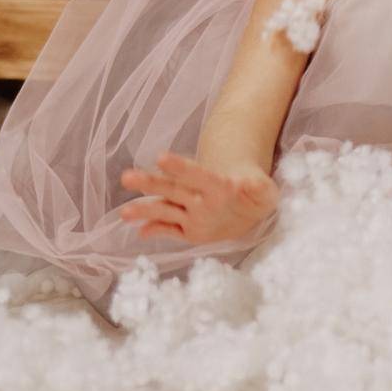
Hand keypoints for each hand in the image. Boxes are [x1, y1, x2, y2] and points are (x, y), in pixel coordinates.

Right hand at [118, 151, 278, 244]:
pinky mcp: (189, 230)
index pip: (197, 174)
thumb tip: (251, 184)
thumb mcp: (266, 192)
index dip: (180, 167)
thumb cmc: (257, 193)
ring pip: (165, 209)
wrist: (250, 205)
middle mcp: (198, 197)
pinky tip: (139, 233)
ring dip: (145, 210)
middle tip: (127, 177)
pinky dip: (155, 232)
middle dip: (151, 184)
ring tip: (124, 213)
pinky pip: (170, 230)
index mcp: (217, 185)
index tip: (161, 157)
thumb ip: (259, 188)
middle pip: (172, 189)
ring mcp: (191, 213)